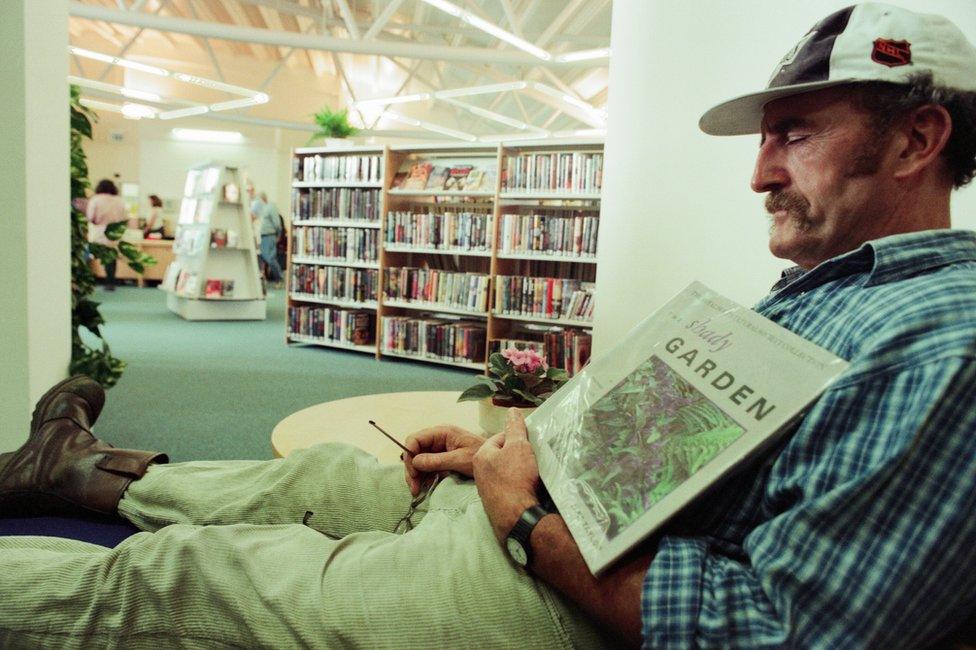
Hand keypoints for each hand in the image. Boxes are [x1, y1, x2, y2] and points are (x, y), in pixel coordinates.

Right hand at [403, 425, 484, 495]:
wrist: (497, 463)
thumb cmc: (481, 456)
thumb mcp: (459, 459)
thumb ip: (437, 460)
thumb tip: (415, 462)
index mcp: (442, 432)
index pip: (415, 439)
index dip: (410, 455)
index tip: (413, 473)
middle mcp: (438, 439)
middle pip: (414, 451)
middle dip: (411, 469)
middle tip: (414, 488)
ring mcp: (439, 449)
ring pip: (418, 461)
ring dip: (415, 475)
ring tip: (417, 491)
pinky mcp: (441, 459)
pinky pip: (426, 467)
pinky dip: (423, 477)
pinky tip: (424, 487)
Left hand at [473, 409, 541, 541]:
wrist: (518, 517)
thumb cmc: (516, 478)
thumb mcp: (519, 446)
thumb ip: (515, 428)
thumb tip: (512, 411)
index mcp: (481, 455)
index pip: (500, 438)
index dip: (516, 438)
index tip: (529, 443)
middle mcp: (479, 472)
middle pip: (502, 456)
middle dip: (517, 455)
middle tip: (532, 458)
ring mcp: (486, 489)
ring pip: (505, 472)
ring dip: (518, 471)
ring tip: (531, 473)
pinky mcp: (495, 503)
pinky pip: (508, 487)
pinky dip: (517, 485)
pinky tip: (527, 488)